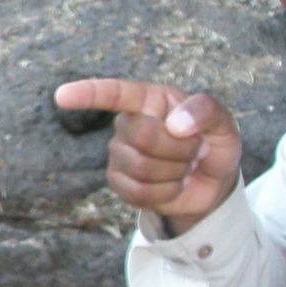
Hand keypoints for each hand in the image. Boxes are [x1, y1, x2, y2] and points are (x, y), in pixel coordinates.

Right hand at [54, 78, 242, 234]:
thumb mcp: (224, 123)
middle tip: (195, 150)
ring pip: (142, 167)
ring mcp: (119, 153)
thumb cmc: (213, 143)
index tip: (62, 96)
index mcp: (149, 99)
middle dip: (179, 149)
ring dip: (175, 172)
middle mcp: (128, 123)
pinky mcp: (118, 181)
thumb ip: (207, 112)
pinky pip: (138, 191)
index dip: (89, 94)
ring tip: (183, 167)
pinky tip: (171, 185)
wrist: (210, 182)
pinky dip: (165, 192)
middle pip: (143, 137)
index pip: (115, 93)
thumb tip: (176, 124)